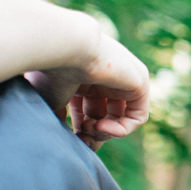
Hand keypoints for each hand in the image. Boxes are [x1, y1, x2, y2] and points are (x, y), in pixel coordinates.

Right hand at [27, 32, 149, 149]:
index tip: (70, 139)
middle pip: (104, 116)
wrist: (65, 48)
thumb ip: (58, 117)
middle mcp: (104, 76)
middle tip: (81, 141)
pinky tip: (101, 128)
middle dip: (92, 135)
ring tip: (89, 130)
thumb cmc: (51, 72)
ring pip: (120, 118)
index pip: (87, 111)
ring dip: (103, 133)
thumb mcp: (50, 100)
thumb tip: (63, 137)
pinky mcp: (140, 81)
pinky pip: (138, 116)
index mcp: (82, 77)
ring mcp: (123, 78)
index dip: (79, 129)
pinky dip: (121, 130)